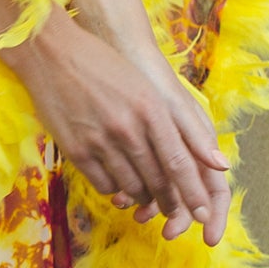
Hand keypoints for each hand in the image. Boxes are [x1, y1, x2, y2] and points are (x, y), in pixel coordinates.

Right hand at [13, 6, 230, 246]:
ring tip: (147, 200)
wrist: (52, 53)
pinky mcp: (75, 150)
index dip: (193, 192)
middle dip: (170, 202)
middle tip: (176, 213)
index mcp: (151, 110)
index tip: (203, 213)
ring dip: (142, 198)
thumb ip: (178, 123)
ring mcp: (100, 141)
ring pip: (130, 186)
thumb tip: (215, 161)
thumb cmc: (105, 66)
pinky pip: (103, 184)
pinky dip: (115, 190)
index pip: (179, 162)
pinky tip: (118, 186)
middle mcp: (128, 128)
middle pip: (157, 180)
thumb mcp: (145, 88)